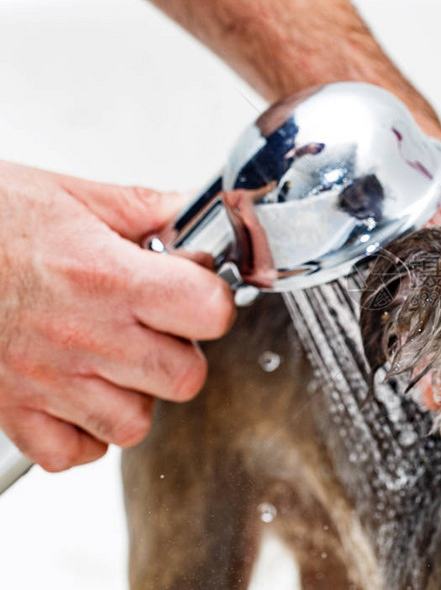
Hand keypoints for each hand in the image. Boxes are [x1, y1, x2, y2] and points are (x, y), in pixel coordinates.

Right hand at [0, 161, 235, 471]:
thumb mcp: (74, 195)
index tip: (198, 291)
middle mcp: (82, 334)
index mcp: (105, 276)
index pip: (208, 312)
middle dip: (182, 352)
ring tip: (116, 360)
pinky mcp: (12, 410)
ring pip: (134, 424)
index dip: (212, 300)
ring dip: (136, 396)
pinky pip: (72, 454)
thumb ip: (147, 209)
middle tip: (159, 327)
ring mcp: (46, 380)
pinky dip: (84, 434)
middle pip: (184, 377)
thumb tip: (195, 218)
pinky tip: (79, 393)